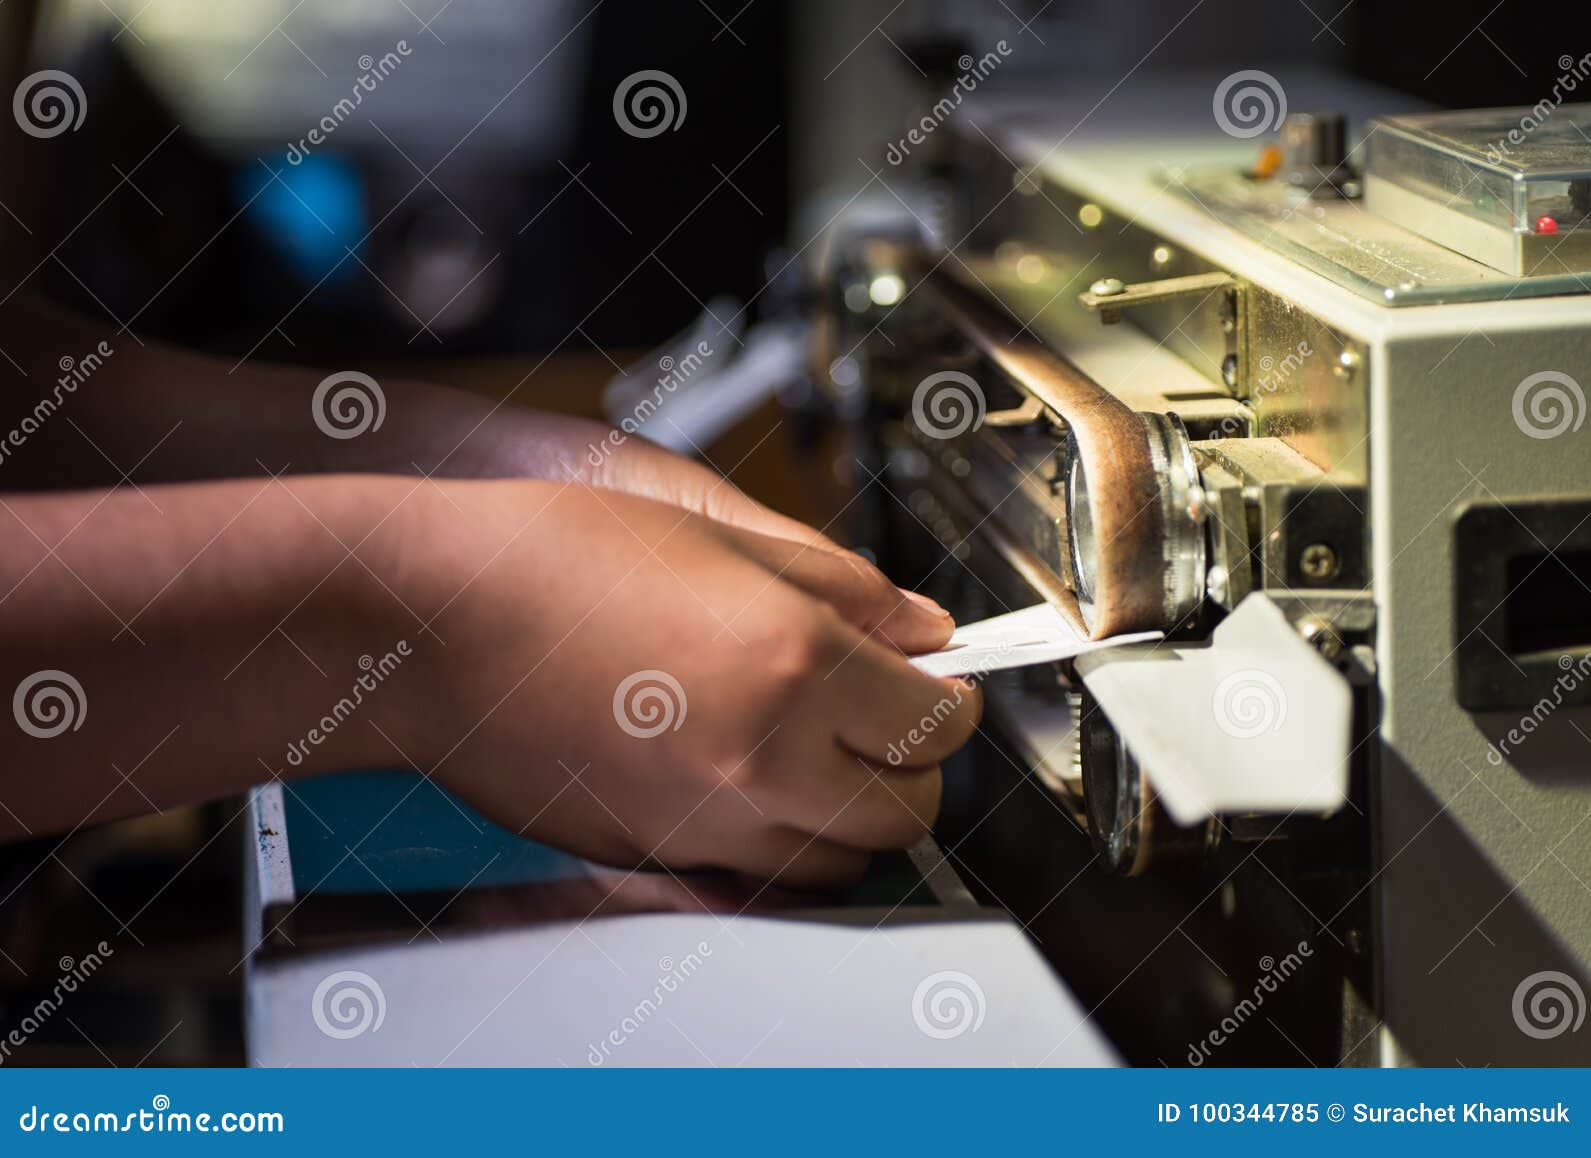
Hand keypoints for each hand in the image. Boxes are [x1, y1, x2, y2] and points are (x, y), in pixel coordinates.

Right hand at [392, 481, 978, 888]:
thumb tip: (920, 628)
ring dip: (856, 811)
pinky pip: (763, 877)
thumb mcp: (715, 532)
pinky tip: (754, 781)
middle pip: (909, 812)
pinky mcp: (657, 857)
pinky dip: (785, 842)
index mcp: (792, 662)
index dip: (954, 695)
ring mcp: (706, 824)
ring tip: (823, 751)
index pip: (938, 719)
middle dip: (918, 763)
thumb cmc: (546, 560)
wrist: (423, 625)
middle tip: (892, 715)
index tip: (943, 680)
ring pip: (843, 862)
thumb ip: (841, 588)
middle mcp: (762, 761)